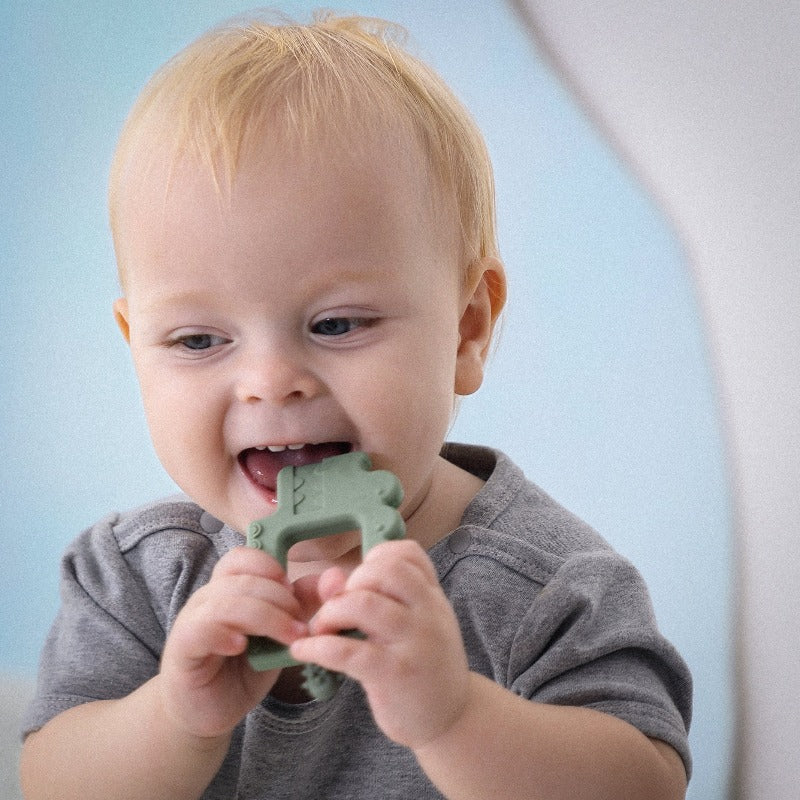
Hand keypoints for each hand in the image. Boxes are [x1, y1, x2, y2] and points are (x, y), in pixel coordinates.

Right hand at [158, 546, 307, 738]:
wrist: (208, 712)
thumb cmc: (244, 667)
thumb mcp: (281, 634)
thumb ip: (305, 604)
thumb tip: (336, 577)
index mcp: (230, 587)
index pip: (243, 557)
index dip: (270, 566)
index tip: (292, 589)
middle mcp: (208, 597)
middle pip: (241, 579)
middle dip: (280, 598)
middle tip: (301, 625)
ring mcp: (192, 620)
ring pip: (226, 602)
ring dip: (265, 617)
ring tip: (289, 638)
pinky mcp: (182, 648)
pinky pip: (201, 629)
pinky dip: (224, 633)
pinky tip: (241, 646)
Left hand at [289, 540, 470, 747]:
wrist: (453, 719)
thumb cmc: (424, 667)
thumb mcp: (411, 627)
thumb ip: (375, 598)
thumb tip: (328, 577)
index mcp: (433, 597)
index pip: (408, 553)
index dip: (377, 557)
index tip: (362, 579)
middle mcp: (428, 613)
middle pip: (385, 570)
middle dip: (351, 582)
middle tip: (339, 606)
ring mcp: (413, 642)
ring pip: (364, 604)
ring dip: (331, 612)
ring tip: (322, 628)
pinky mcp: (394, 674)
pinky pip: (347, 651)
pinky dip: (317, 647)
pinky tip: (303, 650)